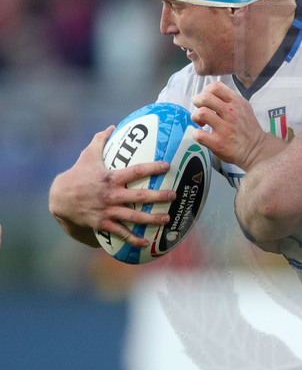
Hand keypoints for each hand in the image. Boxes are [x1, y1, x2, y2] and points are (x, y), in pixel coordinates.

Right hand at [49, 127, 174, 246]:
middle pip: (139, 196)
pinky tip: (147, 243)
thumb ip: (100, 141)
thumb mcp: (87, 156)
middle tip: (173, 195)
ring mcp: (107, 210)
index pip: (136, 171)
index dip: (152, 168)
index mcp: (111, 177)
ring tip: (167, 219)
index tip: (168, 166)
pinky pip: (121, 232)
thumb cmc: (77, 175)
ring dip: (152, 219)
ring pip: (134, 216)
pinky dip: (133, 239)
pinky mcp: (103, 223)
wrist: (60, 198)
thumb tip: (112, 127)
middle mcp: (111, 195)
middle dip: (158, 196)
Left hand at [191, 81, 271, 169]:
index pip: (216, 87)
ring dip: (195, 116)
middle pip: (205, 98)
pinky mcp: (218, 144)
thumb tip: (211, 95)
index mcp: (236, 102)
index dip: (207, 91)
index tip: (207, 100)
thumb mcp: (244, 107)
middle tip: (200, 110)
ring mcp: (224, 129)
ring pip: (201, 113)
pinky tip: (202, 135)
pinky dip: (196, 134)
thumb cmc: (247, 128)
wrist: (256, 149)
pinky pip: (199, 134)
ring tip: (200, 122)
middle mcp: (230, 113)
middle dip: (197, 102)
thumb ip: (229, 100)